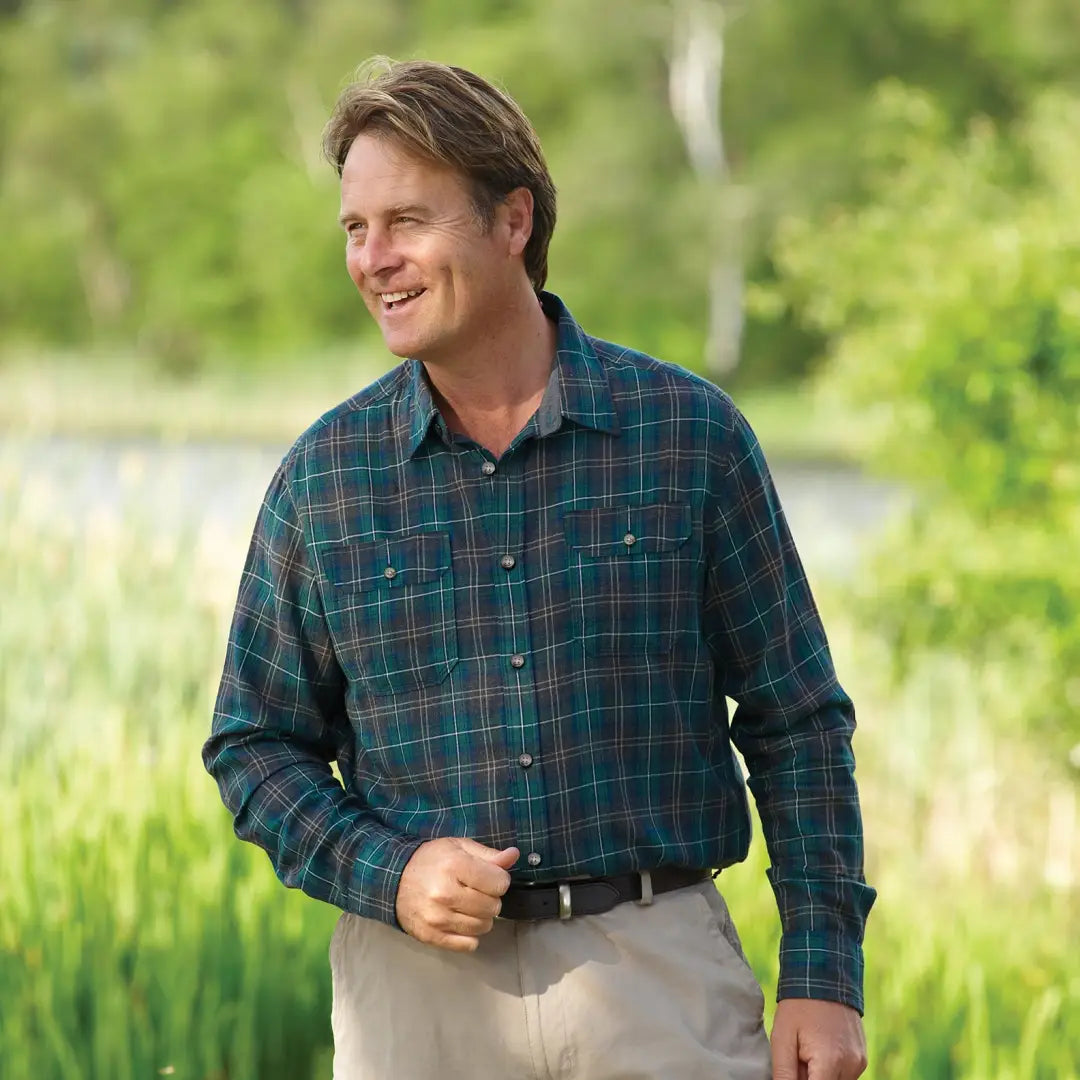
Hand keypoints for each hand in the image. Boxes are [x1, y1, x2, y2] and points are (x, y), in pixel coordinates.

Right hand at [395, 837, 518, 951]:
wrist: (393, 879)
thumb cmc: (431, 860)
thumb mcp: (458, 847)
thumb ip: (488, 855)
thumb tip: (513, 856)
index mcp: (455, 866)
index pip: (499, 883)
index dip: (498, 879)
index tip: (488, 877)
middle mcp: (445, 894)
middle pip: (493, 907)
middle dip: (490, 899)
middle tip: (476, 891)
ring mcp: (437, 918)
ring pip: (483, 927)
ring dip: (481, 917)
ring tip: (468, 905)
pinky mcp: (431, 936)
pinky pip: (468, 945)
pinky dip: (470, 935)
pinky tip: (460, 920)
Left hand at [771, 998, 866, 1079]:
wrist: (824, 977)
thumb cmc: (798, 1007)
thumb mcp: (782, 1038)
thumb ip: (784, 1074)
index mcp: (830, 1061)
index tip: (794, 1069)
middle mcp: (851, 1066)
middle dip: (809, 1078)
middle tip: (798, 1059)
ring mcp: (859, 1063)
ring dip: (820, 1076)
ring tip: (806, 1052)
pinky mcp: (862, 1059)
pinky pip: (844, 1076)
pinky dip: (830, 1071)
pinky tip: (818, 1050)